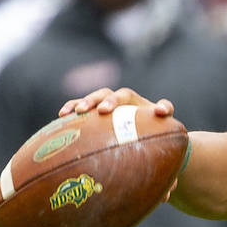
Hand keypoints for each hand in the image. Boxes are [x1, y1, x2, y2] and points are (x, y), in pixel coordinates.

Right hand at [58, 87, 173, 118]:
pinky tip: (60, 119)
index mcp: (132, 100)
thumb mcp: (165, 119)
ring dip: (78, 104)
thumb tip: (160, 110)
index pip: (122, 95)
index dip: (113, 100)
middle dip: (94, 100)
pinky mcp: (93, 115)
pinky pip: (79, 110)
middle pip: (103, 94)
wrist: (149, 131)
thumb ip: (166, 110)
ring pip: (88, 100)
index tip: (105, 110)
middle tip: (86, 110)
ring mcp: (103, 106)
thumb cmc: (157, 125)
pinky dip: (71, 111)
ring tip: (67, 113)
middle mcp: (116, 100)